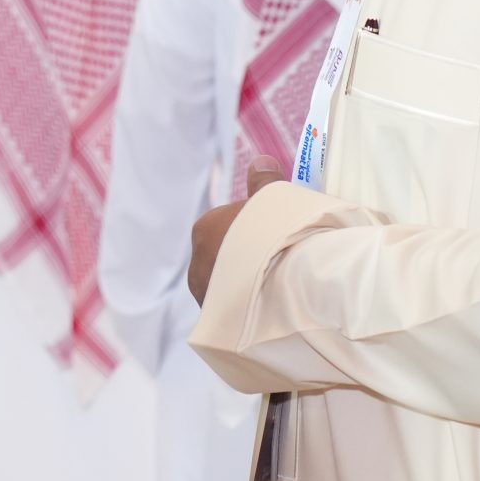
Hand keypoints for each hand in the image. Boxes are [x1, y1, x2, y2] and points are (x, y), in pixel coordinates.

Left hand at [186, 157, 287, 305]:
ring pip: (227, 285)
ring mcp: (205, 295)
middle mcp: (196, 262)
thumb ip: (263, 180)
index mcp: (204, 228)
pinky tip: (268, 306)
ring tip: (275, 287)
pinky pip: (232, 310)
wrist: (282, 277)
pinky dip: (247, 308)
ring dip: (245, 286)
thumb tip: (260, 159)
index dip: (254, 230)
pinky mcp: (217, 321)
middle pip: (225, 257)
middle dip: (245, 259)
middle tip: (278, 261)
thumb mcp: (272, 197)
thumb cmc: (275, 232)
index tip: (276, 236)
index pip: (228, 227)